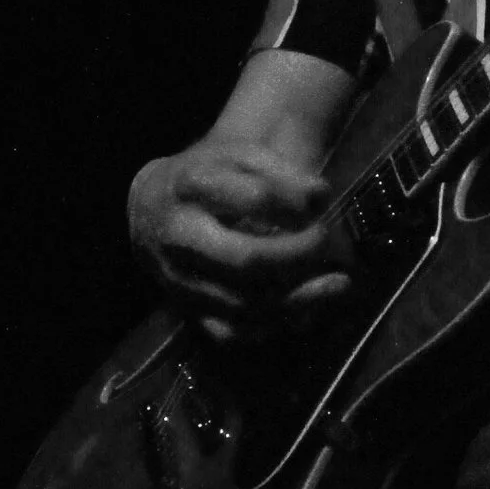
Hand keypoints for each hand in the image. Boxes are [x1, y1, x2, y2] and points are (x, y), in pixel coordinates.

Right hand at [128, 134, 351, 341]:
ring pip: (245, 304)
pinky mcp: (189, 312)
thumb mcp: (239, 157)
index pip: (254, 199)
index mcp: (192, 188)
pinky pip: (234, 332)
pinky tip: (306, 308)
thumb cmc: (206, 177)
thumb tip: (320, 200)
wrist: (150, 211)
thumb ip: (281, 173)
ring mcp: (182, 281)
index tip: (320, 202)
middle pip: (247, 260)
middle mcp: (180, 238)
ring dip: (300, 297)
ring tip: (339, 283)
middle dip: (298, 256)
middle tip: (325, 241)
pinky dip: (276, 324)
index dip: (295, 204)